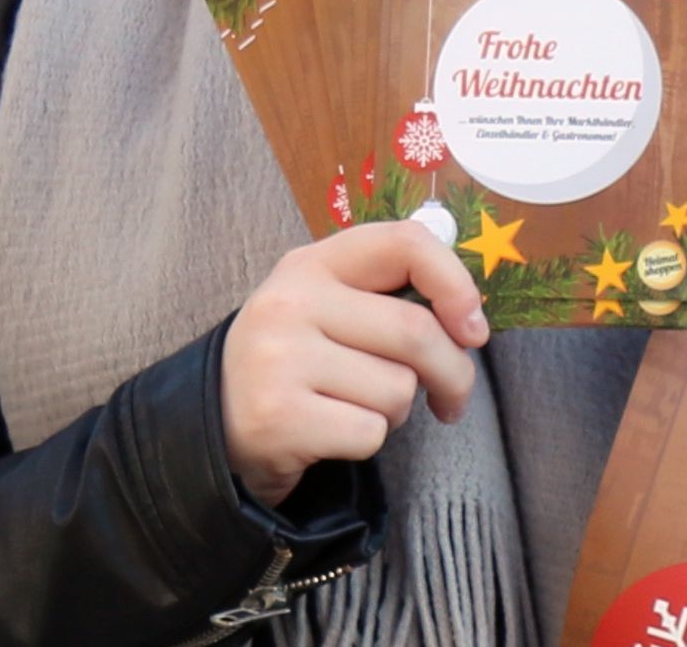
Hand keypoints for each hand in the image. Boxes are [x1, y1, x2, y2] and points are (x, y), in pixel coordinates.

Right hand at [220, 221, 490, 506]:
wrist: (212, 428)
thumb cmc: (296, 366)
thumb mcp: (328, 310)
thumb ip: (389, 299)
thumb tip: (471, 324)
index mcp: (311, 264)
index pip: (405, 242)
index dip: (455, 283)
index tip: (473, 329)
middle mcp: (290, 302)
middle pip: (416, 333)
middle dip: (453, 374)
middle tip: (452, 399)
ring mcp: (279, 359)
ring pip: (398, 390)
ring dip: (397, 412)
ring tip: (356, 408)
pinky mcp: (277, 416)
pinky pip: (370, 433)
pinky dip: (368, 443)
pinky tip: (332, 435)